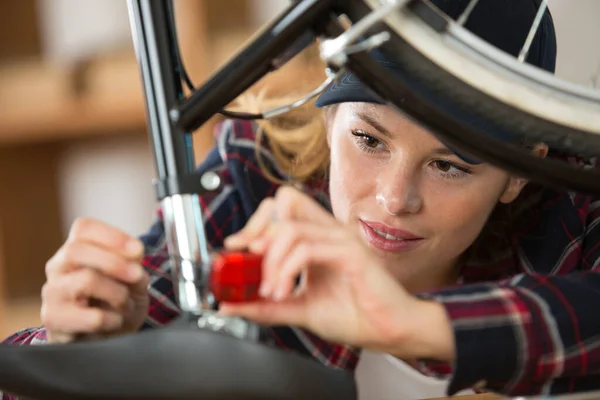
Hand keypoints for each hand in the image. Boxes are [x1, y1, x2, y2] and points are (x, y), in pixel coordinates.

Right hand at [41, 218, 148, 343]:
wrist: (106, 340)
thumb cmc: (117, 303)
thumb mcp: (133, 279)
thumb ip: (133, 263)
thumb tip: (135, 251)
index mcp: (76, 251)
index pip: (83, 228)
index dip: (112, 235)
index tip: (138, 250)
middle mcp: (58, 268)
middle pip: (76, 250)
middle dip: (114, 262)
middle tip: (138, 276)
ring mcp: (52, 294)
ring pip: (85, 280)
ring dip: (118, 294)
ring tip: (126, 305)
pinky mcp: (54, 322)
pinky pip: (91, 317)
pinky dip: (113, 319)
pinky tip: (114, 322)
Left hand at [221, 187, 454, 360]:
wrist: (390, 332)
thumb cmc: (356, 316)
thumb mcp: (300, 309)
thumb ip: (265, 306)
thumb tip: (229, 305)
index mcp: (317, 239)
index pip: (281, 209)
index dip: (254, 224)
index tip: (235, 248)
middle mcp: (328, 232)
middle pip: (285, 200)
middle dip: (258, 229)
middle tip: (247, 261)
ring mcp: (340, 238)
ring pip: (290, 228)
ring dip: (271, 263)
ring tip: (270, 292)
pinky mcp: (350, 252)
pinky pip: (307, 249)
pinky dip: (286, 271)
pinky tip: (283, 294)